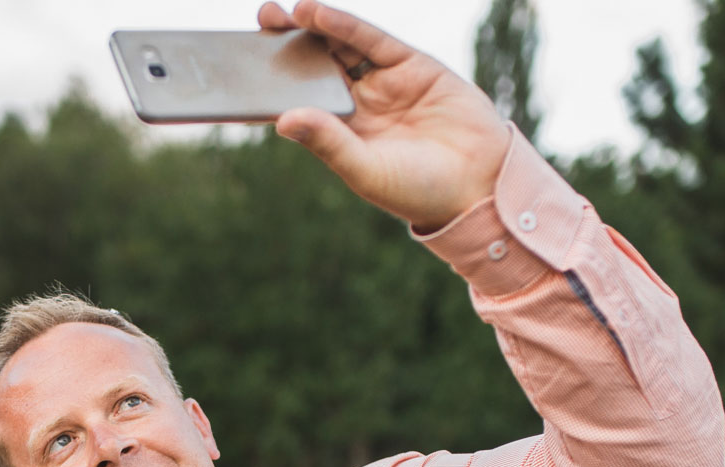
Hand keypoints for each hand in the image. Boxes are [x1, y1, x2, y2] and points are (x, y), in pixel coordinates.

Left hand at [258, 1, 511, 231]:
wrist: (481, 185)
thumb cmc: (419, 191)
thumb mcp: (366, 171)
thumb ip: (329, 143)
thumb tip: (284, 120)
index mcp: (343, 133)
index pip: (301, 100)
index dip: (275, 81)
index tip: (243, 65)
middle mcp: (360, 103)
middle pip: (316, 65)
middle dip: (288, 44)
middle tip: (260, 22)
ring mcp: (385, 82)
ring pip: (341, 46)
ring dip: (311, 27)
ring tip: (282, 13)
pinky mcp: (413, 65)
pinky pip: (372, 40)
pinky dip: (344, 24)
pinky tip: (316, 13)